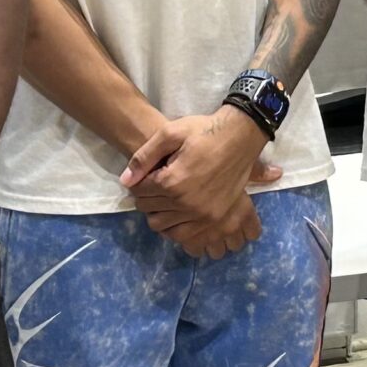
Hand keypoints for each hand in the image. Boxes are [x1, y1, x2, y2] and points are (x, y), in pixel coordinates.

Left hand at [122, 109, 278, 256]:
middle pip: (149, 210)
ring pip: (163, 226)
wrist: (240, 137)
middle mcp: (185, 202)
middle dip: (146, 198)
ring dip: (158, 214)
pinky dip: (174, 228)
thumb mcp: (170, 133)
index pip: (140, 192)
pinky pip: (184, 235)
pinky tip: (177, 214)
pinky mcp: (215, 219)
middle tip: (154, 186)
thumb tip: (125, 181)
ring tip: (164, 200)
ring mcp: (202, 214)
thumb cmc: (204, 131)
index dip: (138, 183)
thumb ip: (144, 157)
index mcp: (172, 181)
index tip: (146, 176)